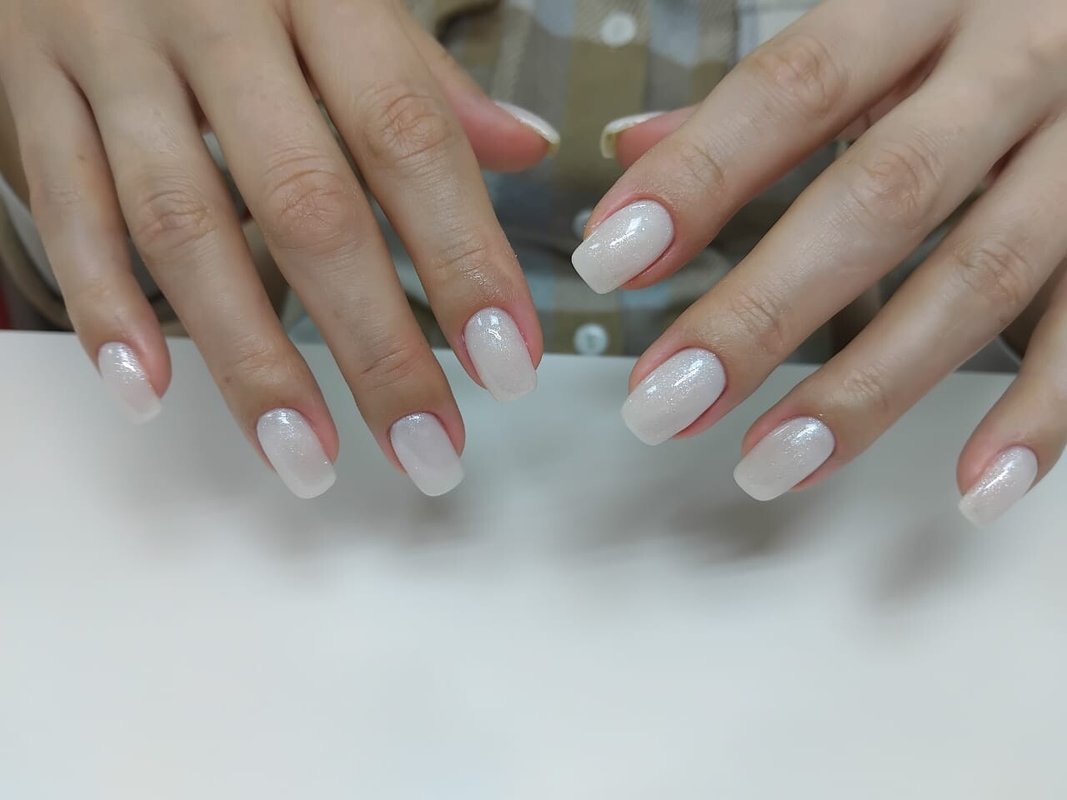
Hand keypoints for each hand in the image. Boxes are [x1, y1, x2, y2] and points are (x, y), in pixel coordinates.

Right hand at [0, 0, 554, 496]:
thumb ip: (419, 75)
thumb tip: (522, 149)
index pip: (407, 135)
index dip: (463, 257)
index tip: (507, 363)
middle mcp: (214, 10)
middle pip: (306, 204)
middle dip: (374, 344)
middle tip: (427, 447)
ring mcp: (109, 47)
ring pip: (183, 225)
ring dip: (249, 359)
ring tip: (305, 457)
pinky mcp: (28, 80)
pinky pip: (63, 205)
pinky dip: (106, 305)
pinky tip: (152, 392)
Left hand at [576, 0, 1066, 525]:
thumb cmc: (981, 13)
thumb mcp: (883, 16)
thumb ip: (767, 90)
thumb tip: (635, 151)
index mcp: (922, 2)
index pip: (792, 87)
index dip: (698, 176)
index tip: (612, 259)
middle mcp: (1012, 67)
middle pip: (881, 196)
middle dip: (764, 311)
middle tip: (667, 401)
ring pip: (982, 276)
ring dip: (870, 388)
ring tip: (772, 464)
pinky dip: (1042, 416)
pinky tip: (973, 488)